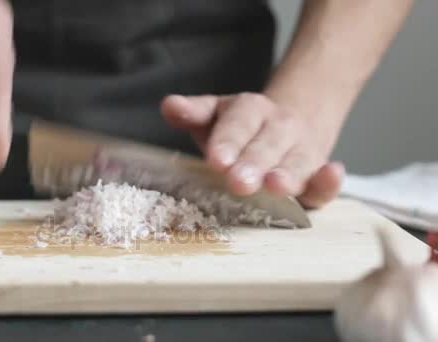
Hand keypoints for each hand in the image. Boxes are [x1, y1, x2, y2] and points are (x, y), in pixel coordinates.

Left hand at [161, 93, 344, 208]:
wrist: (293, 119)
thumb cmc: (242, 126)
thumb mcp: (217, 114)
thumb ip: (193, 112)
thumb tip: (169, 105)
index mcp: (250, 111)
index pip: (238, 124)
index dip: (228, 141)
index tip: (216, 159)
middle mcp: (278, 129)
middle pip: (267, 145)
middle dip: (253, 164)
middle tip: (239, 182)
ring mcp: (301, 152)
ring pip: (297, 163)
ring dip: (289, 175)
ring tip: (277, 186)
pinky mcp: (316, 176)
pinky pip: (325, 182)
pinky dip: (330, 181)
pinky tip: (332, 174)